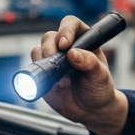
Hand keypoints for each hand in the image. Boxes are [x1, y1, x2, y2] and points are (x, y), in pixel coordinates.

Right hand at [31, 15, 127, 134]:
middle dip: (49, 47)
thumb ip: (90, 63)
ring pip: (39, 49)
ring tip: (53, 75)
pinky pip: (33, 66)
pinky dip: (35, 72)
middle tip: (54, 61)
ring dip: (41, 59)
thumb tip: (73, 53)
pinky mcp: (44, 72)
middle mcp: (67, 47)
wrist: (91, 110)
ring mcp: (54, 59)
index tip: (65, 44)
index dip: (65, 30)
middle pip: (50, 36)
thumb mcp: (100, 76)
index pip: (71, 24)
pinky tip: (46, 81)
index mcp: (84, 40)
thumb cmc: (100, 89)